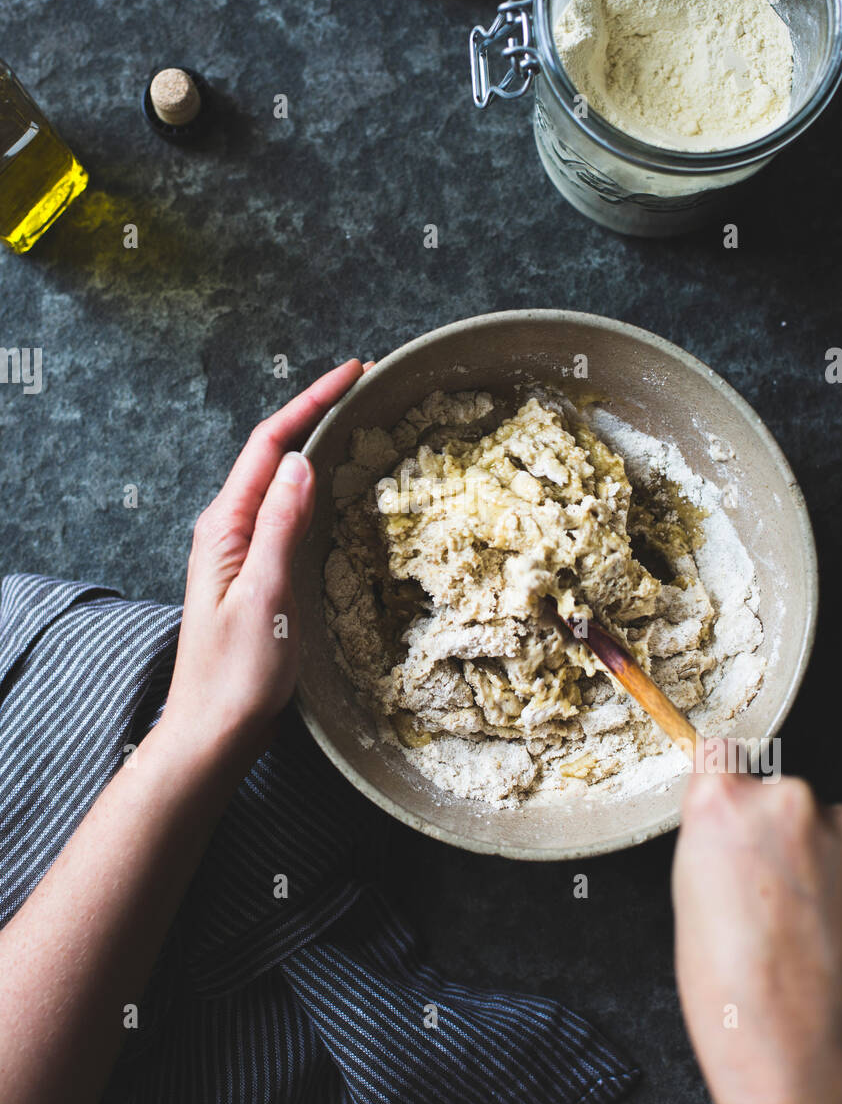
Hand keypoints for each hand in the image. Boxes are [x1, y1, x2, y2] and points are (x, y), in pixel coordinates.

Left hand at [158, 359, 365, 769]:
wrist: (214, 730)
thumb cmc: (236, 674)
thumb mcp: (266, 596)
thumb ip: (280, 526)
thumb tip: (302, 461)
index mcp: (225, 526)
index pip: (270, 443)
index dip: (310, 402)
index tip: (353, 373)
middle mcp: (229, 529)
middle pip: (274, 453)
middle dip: (316, 413)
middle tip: (365, 389)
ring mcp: (242, 551)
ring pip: (282, 482)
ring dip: (316, 446)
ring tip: (358, 422)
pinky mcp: (257, 572)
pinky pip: (287, 513)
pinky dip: (316, 487)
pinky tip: (337, 488)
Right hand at [673, 753, 841, 1103]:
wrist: (797, 1050)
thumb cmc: (729, 991)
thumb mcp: (690, 895)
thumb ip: (714, 839)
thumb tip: (732, 827)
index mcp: (719, 802)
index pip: (721, 753)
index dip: (724, 786)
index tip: (728, 808)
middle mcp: (782, 799)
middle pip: (775, 793)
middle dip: (773, 832)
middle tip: (764, 891)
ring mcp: (838, 827)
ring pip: (821, 826)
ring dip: (815, 857)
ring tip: (800, 920)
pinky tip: (829, 927)